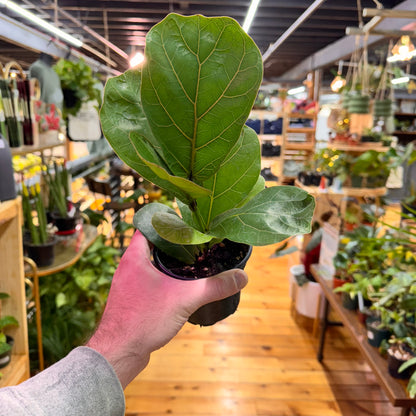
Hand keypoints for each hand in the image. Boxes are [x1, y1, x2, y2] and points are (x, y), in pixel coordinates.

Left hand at [87, 231, 247, 388]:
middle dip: (172, 244)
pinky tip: (178, 289)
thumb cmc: (144, 320)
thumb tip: (242, 277)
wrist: (119, 354)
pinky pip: (149, 282)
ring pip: (150, 265)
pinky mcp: (131, 301)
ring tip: (191, 263)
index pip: (147, 227)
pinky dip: (163, 281)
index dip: (166, 221)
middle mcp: (128, 268)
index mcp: (134, 257)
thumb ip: (214, 286)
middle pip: (151, 246)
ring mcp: (128, 285)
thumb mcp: (185, 299)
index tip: (186, 222)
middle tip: (195, 242)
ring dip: (168, 264)